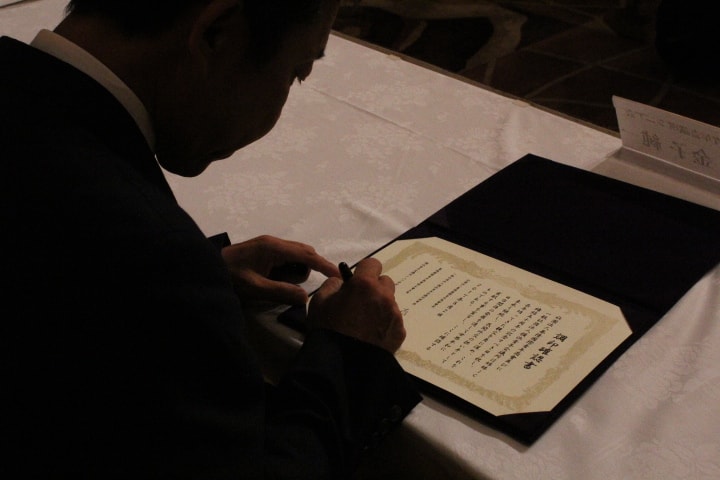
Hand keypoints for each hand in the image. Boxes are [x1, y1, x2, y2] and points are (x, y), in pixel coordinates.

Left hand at [221, 235, 338, 305]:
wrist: (207, 268)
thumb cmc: (230, 277)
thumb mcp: (256, 288)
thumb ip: (281, 292)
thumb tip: (305, 298)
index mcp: (274, 248)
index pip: (307, 254)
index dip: (324, 265)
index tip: (339, 274)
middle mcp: (275, 242)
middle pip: (304, 254)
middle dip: (304, 270)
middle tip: (289, 286)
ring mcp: (270, 245)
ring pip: (296, 257)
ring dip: (292, 272)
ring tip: (273, 284)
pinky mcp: (265, 250)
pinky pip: (286, 259)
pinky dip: (286, 270)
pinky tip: (272, 280)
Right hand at [307, 258, 405, 352]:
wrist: (343, 364)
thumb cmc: (327, 329)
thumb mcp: (319, 302)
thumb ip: (332, 285)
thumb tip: (342, 282)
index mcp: (365, 284)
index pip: (373, 263)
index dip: (364, 271)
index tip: (357, 280)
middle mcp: (384, 296)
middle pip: (385, 282)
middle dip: (375, 288)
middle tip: (361, 301)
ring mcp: (394, 315)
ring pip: (390, 302)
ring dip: (380, 306)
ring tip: (366, 323)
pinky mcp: (400, 332)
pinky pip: (394, 321)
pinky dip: (385, 324)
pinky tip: (372, 335)